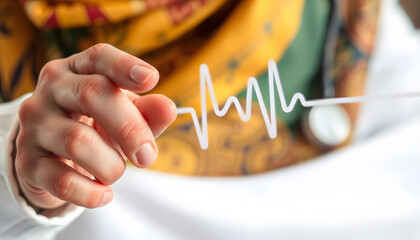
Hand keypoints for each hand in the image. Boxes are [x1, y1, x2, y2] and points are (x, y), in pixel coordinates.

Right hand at [15, 44, 176, 208]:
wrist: (54, 157)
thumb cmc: (97, 127)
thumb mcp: (124, 115)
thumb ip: (148, 112)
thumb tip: (168, 108)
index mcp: (78, 71)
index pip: (99, 58)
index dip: (125, 65)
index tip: (151, 79)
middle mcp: (52, 90)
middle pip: (91, 94)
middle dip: (130, 128)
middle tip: (148, 156)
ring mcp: (34, 125)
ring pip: (77, 141)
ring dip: (110, 165)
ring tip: (117, 172)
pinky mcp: (28, 162)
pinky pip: (62, 180)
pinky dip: (91, 193)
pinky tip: (104, 194)